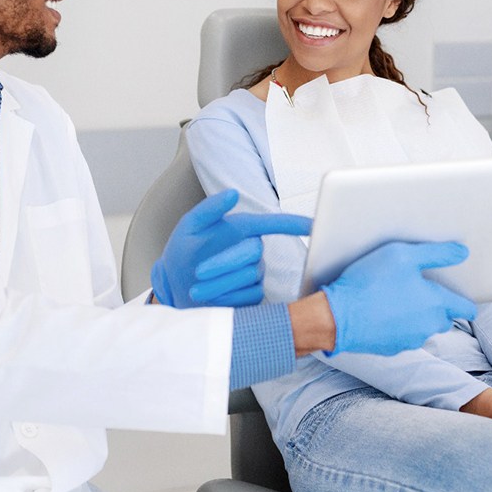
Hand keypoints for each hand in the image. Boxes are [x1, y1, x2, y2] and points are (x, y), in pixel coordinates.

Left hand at [151, 190, 310, 307]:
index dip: (295, 223)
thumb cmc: (184, 251)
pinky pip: (248, 296)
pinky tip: (209, 298)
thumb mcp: (190, 226)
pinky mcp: (254, 295)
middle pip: (253, 252)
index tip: (315, 225)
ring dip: (219, 283)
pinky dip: (225, 297)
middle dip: (224, 262)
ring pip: (249, 276)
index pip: (275, 223)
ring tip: (196, 287)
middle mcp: (254, 249)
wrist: (177, 286)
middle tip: (199, 271)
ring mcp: (256, 273)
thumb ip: (210, 208)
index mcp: (243, 228)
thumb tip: (233, 193)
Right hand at [322, 240, 475, 355]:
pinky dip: (397, 327)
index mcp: (436, 303)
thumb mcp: (402, 255)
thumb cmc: (370, 282)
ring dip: (417, 318)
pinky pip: (402, 336)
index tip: (459, 295)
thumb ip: (436, 253)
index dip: (464, 301)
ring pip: (423, 329)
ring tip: (396, 300)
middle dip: (438, 308)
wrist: (337, 316)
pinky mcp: (391, 348)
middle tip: (419, 291)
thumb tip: (462, 252)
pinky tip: (381, 312)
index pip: (466, 308)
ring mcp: (410, 340)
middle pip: (445, 319)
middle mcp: (428, 325)